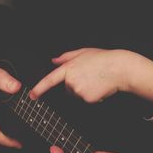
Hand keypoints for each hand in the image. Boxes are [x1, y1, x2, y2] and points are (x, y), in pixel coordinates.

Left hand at [30, 48, 152, 103]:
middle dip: (75, 85)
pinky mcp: (87, 99)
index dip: (39, 88)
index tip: (32, 96)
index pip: (50, 80)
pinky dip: (92, 96)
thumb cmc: (103, 59)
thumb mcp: (83, 52)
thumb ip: (66, 57)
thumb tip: (54, 61)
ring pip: (77, 95)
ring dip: (84, 91)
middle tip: (89, 77)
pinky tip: (99, 88)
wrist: (119, 68)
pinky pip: (86, 100)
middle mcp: (71, 81)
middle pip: (67, 89)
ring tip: (96, 81)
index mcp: (69, 68)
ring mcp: (79, 91)